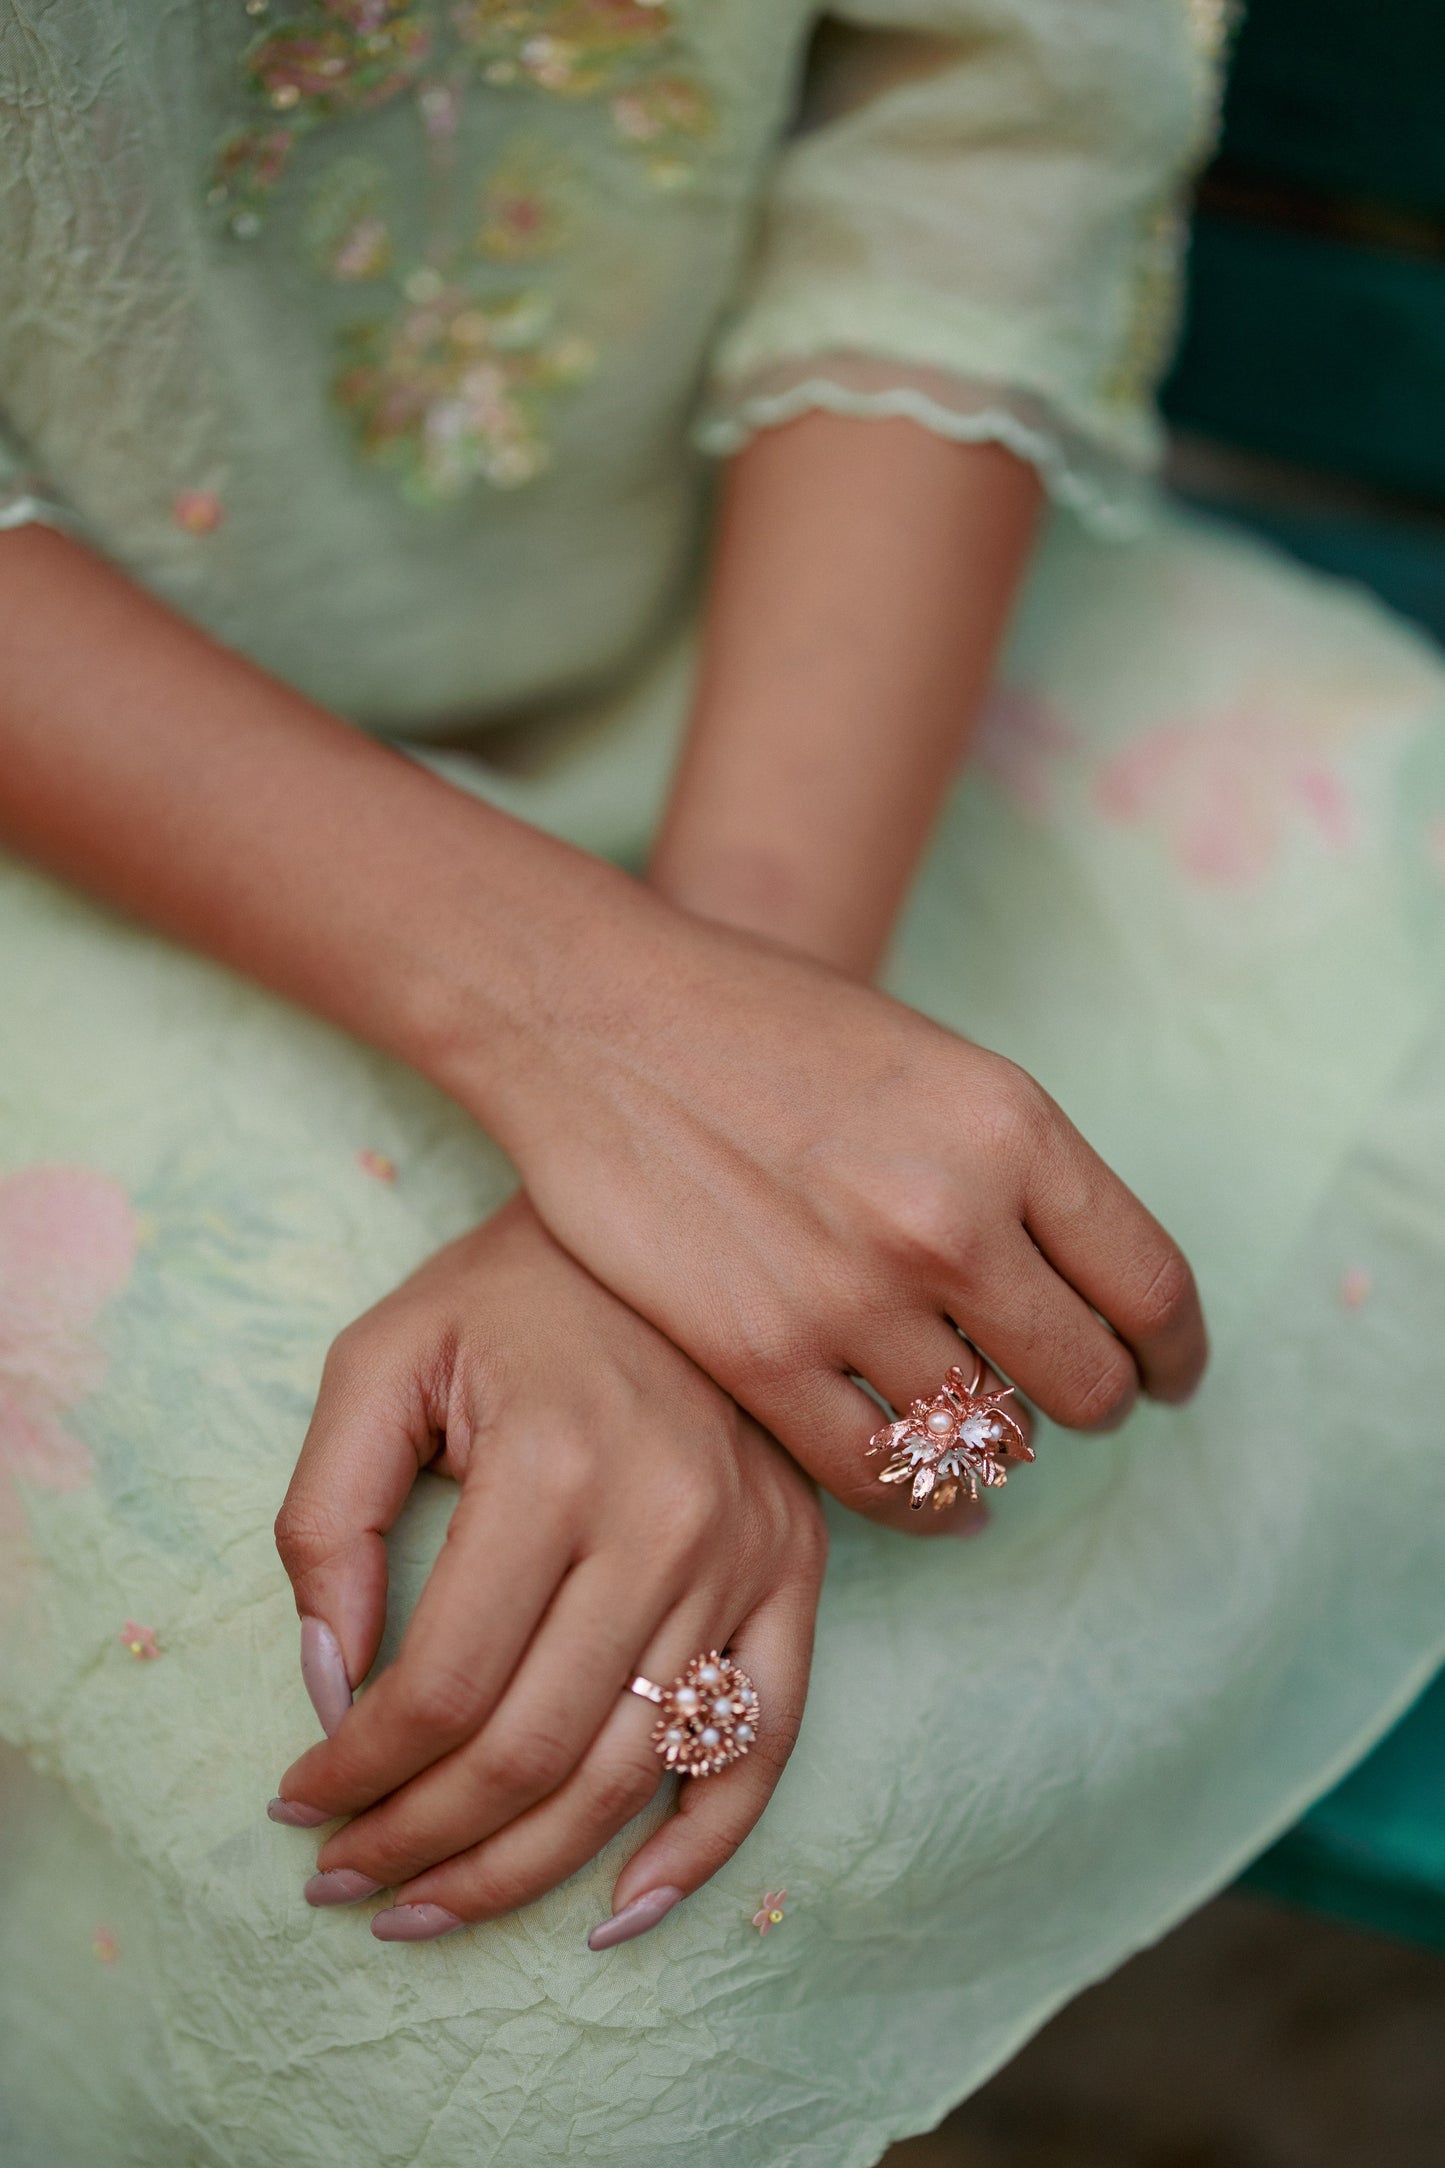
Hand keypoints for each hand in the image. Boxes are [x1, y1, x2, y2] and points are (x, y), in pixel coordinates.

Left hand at [271, 1197, 825, 1943]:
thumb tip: (330, 1689)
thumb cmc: (504, 1292)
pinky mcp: (797, 1568)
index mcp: (556, 1464)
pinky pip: (765, 1741)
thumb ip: (325, 1521)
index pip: (444, 1685)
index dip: (356, 1775)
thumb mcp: (377, 1361)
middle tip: (344, 1880)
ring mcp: (749, 1551)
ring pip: (633, 1771)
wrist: (663, 1223)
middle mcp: (669, 1520)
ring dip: (525, 1871)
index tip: (296, 1806)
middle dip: (420, 1844)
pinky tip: (618, 1906)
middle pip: (534, 1752)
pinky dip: (698, 1846)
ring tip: (432, 1906)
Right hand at [477, 899, 1205, 1525]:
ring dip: (997, 1449)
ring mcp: (852, 1295)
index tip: (1167, 1375)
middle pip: (1087, 1380)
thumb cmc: (771, 1026)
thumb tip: (1086, 1290)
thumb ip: (1017, 1171)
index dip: (1172, 1352)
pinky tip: (933, 1500)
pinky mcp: (760, 1357)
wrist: (604, 1016)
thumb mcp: (936, 1065)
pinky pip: (881, 1479)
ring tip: (985, 1440)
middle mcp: (949, 1219)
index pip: (1150, 1286)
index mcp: (1012, 1128)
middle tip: (1073, 1407)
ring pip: (987, 1440)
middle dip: (1094, 1403)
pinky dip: (922, 1504)